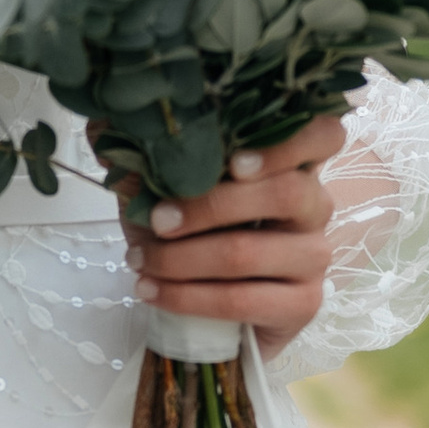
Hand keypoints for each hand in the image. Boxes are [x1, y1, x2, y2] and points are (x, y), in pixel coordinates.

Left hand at [114, 114, 348, 351]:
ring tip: (138, 259)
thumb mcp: (160, 186)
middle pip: (283, 193)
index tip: (233, 161)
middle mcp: (313, 205)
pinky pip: (242, 300)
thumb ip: (144, 150)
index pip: (323, 135)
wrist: (199, 306)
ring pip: (249, 251)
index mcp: (288, 163)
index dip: (288, 142)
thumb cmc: (187, 233)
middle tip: (156, 219)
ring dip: (182, 258)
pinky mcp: (303, 305)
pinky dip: (186, 296)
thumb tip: (105, 121)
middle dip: (206, 206)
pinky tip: (150, 290)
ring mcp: (313, 257)